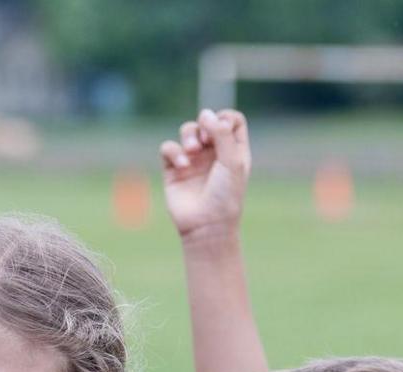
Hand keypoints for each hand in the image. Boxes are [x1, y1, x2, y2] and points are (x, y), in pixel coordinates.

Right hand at [160, 109, 250, 242]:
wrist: (206, 226)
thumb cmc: (225, 196)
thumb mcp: (232, 162)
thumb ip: (222, 134)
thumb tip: (206, 113)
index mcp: (233, 150)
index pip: (231, 120)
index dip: (224, 117)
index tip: (221, 129)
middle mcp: (214, 153)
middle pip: (206, 121)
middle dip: (204, 124)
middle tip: (205, 140)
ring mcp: (193, 160)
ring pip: (187, 131)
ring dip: (188, 135)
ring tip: (192, 150)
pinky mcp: (173, 169)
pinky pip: (168, 148)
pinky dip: (174, 151)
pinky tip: (182, 165)